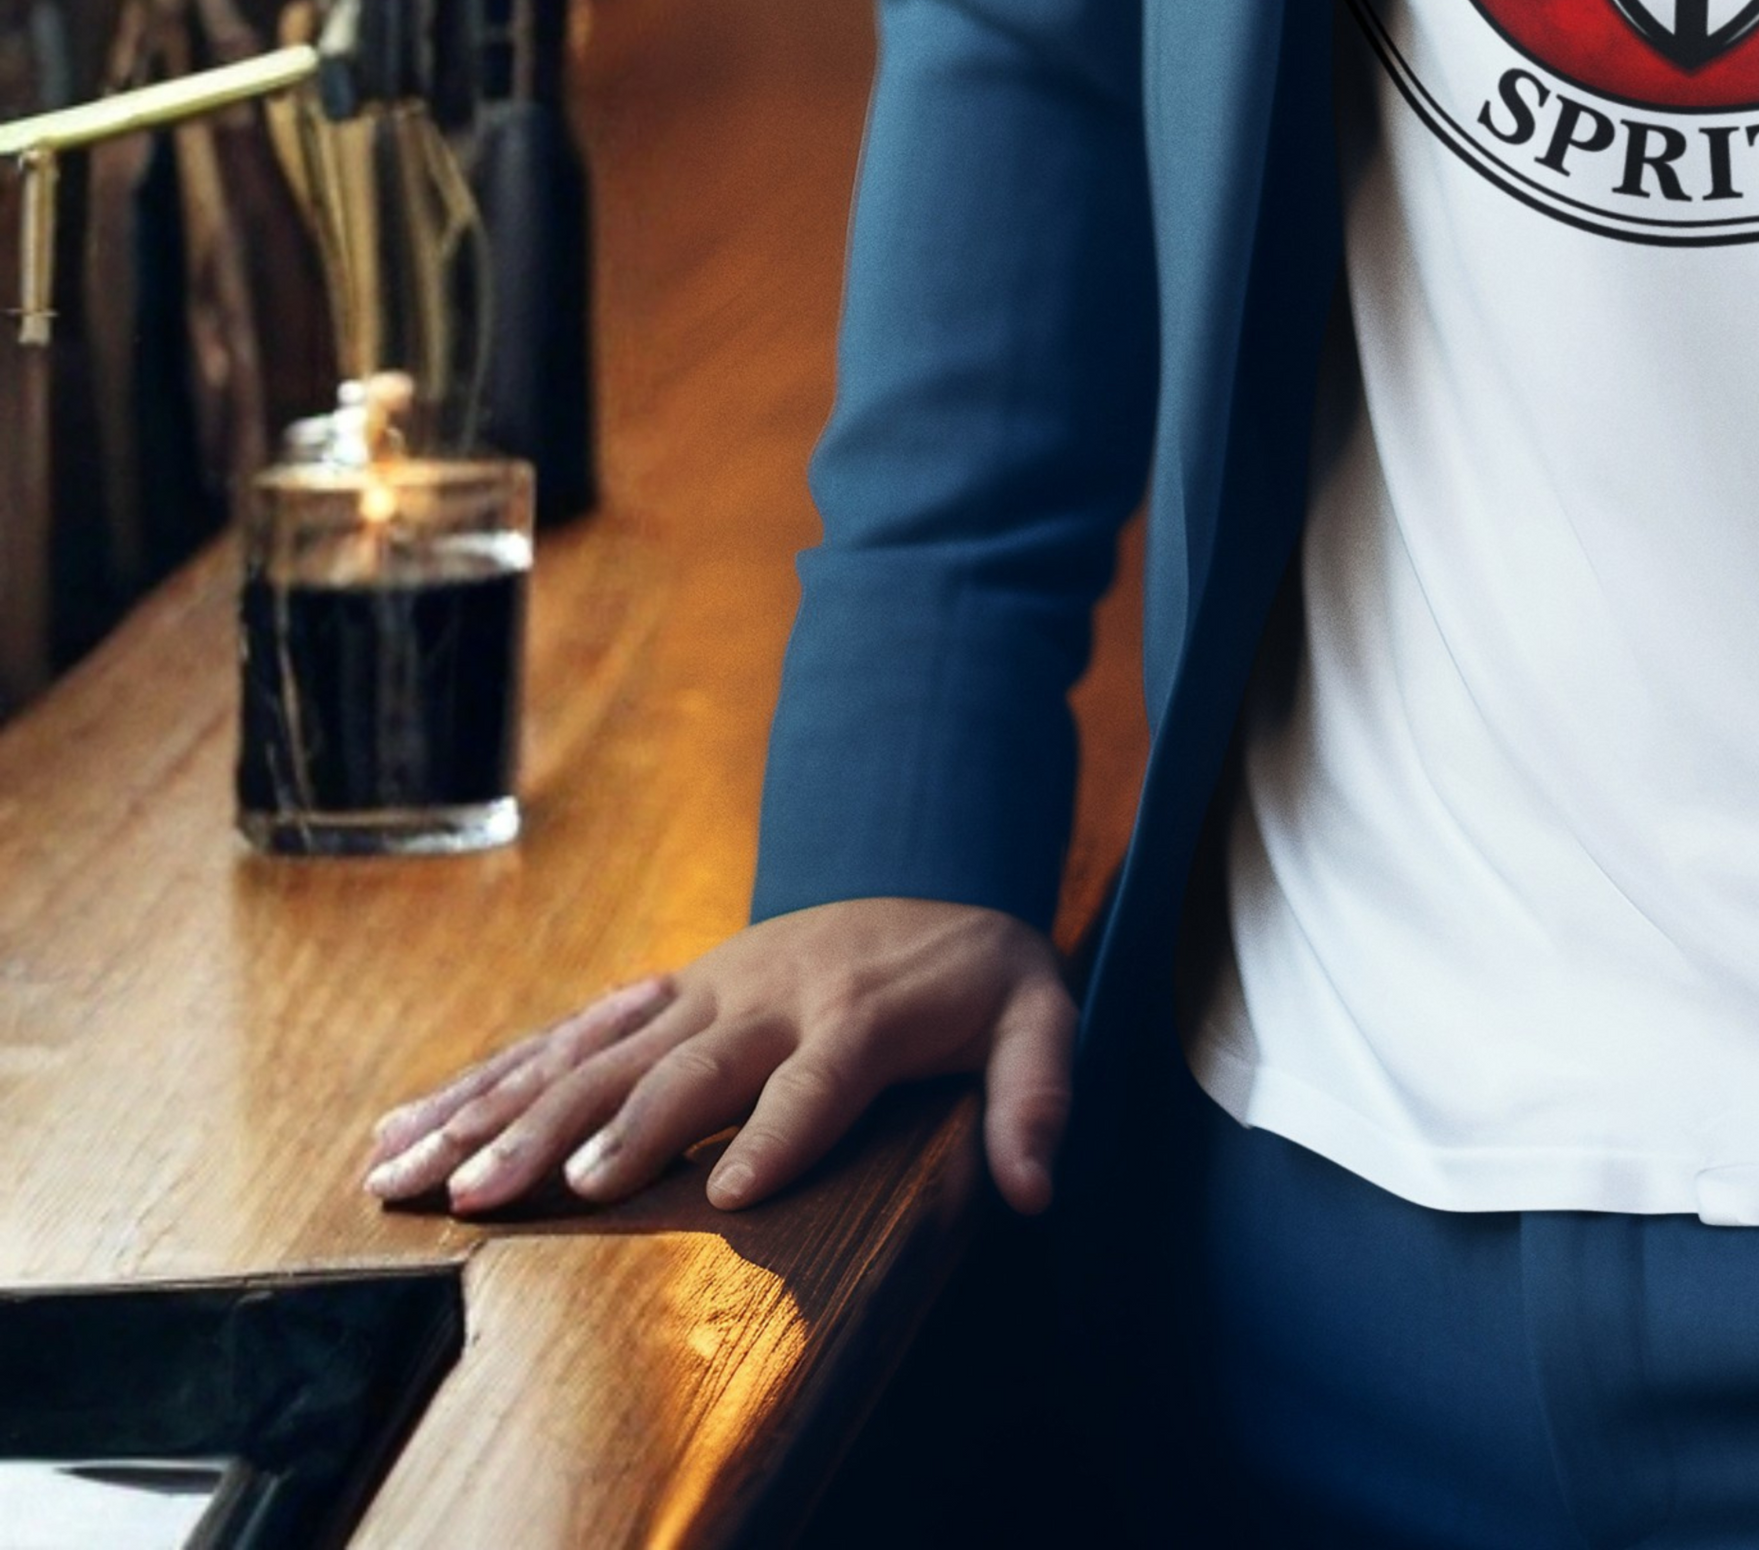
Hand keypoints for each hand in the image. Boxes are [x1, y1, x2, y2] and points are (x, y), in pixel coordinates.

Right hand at [360, 900, 1074, 1220]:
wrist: (933, 877)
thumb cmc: (980, 979)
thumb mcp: (1037, 1020)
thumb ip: (1039, 1095)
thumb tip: (1039, 1189)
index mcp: (862, 1009)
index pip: (823, 1076)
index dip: (784, 1132)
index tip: (733, 1197)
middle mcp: (768, 992)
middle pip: (682, 1066)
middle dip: (601, 1129)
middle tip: (519, 1194)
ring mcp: (701, 986)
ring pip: (593, 1051)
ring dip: (506, 1112)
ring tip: (424, 1175)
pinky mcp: (660, 993)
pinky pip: (561, 1037)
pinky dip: (482, 1081)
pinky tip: (404, 1129)